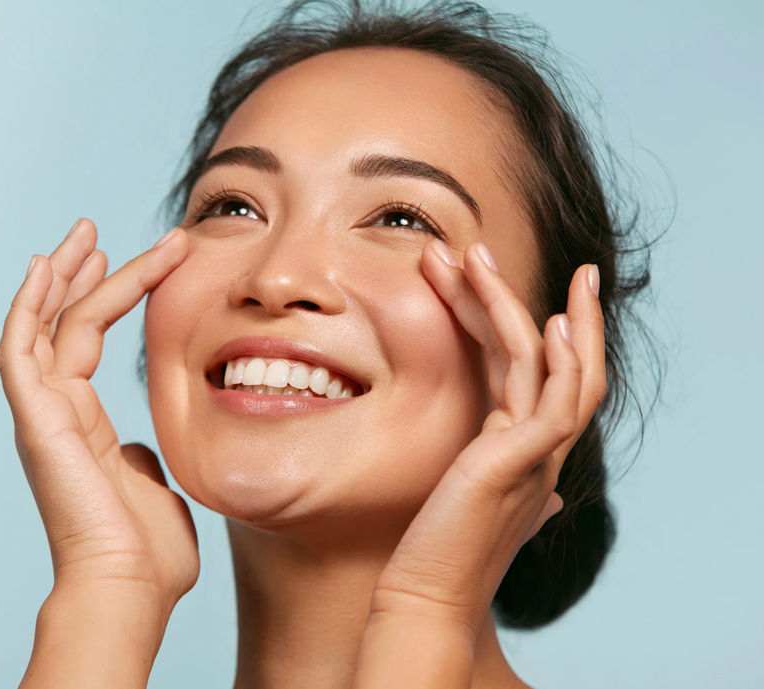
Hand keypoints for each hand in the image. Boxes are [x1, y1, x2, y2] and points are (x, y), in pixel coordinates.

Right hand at [0, 220, 197, 608]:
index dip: (109, 295)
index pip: (88, 339)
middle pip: (61, 323)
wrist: (130, 585)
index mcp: (84, 422)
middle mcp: (57, 411)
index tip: (141, 259)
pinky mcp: (35, 420)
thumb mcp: (153, 482)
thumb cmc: (147, 549)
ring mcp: (42, 414)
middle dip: (79, 273)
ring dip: (61, 276)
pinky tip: (46, 267)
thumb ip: (140, 455)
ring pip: (43, 327)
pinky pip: (20, 350)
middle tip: (94, 231)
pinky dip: (28, 307)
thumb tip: (138, 446)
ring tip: (84, 233)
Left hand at [370, 239, 604, 637]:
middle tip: (487, 249)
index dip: (518, 321)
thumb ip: (490, 474)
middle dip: (526, 298)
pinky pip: (554, 401)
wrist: (423, 596)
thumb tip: (524, 477)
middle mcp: (540, 448)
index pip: (535, 371)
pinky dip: (559, 359)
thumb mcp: (463, 496)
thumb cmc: (433, 550)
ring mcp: (538, 456)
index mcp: (523, 448)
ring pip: (553, 365)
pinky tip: (550, 320)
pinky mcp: (522, 464)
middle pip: (555, 358)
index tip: (489, 279)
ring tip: (480, 255)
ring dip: (520, 306)